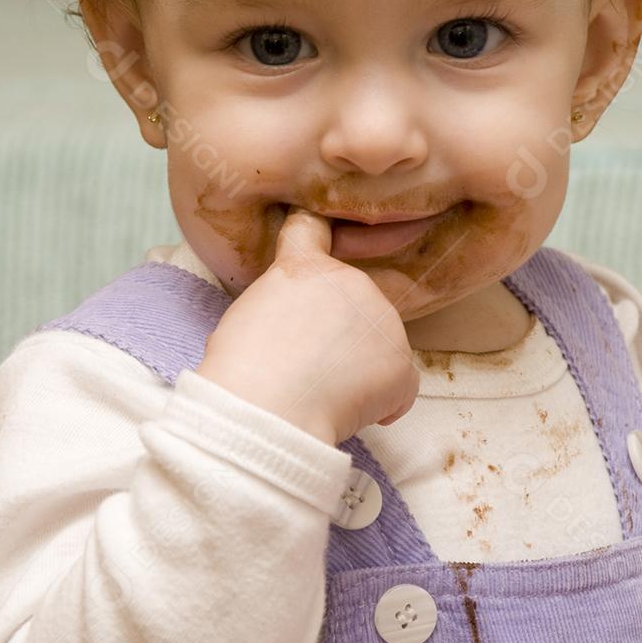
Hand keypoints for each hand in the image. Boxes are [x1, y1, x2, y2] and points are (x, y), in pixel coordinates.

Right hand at [195, 207, 420, 445]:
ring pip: (379, 344)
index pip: (312, 230)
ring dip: (361, 367)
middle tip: (308, 366)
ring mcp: (382, 321)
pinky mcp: (401, 363)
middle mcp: (351, 283)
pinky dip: (383, 402)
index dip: (316, 240)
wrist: (267, 411)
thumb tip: (288, 332)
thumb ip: (277, 308)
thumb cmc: (240, 373)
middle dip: (339, 332)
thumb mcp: (243, 319)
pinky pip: (400, 384)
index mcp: (303, 268)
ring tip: (322, 392)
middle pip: (353, 302)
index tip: (323, 253)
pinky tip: (350, 412)